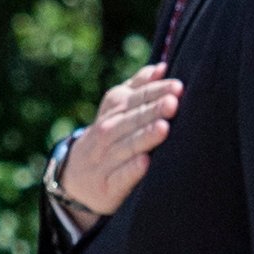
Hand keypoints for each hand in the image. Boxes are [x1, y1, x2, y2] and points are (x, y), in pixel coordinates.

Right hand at [52, 65, 179, 220]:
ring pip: (127, 146)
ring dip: (145, 137)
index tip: (177, 87)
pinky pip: (120, 176)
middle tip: (173, 103)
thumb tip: (162, 67)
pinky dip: (131, 170)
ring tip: (163, 128)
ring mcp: (106, 159)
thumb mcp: (117, 108)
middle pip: (133, 120)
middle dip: (153, 111)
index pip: (137, 98)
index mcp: (114, 110)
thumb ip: (138, 87)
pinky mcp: (108, 186)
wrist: (76, 176)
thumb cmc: (108, 137)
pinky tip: (145, 163)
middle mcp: (108, 132)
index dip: (157, 92)